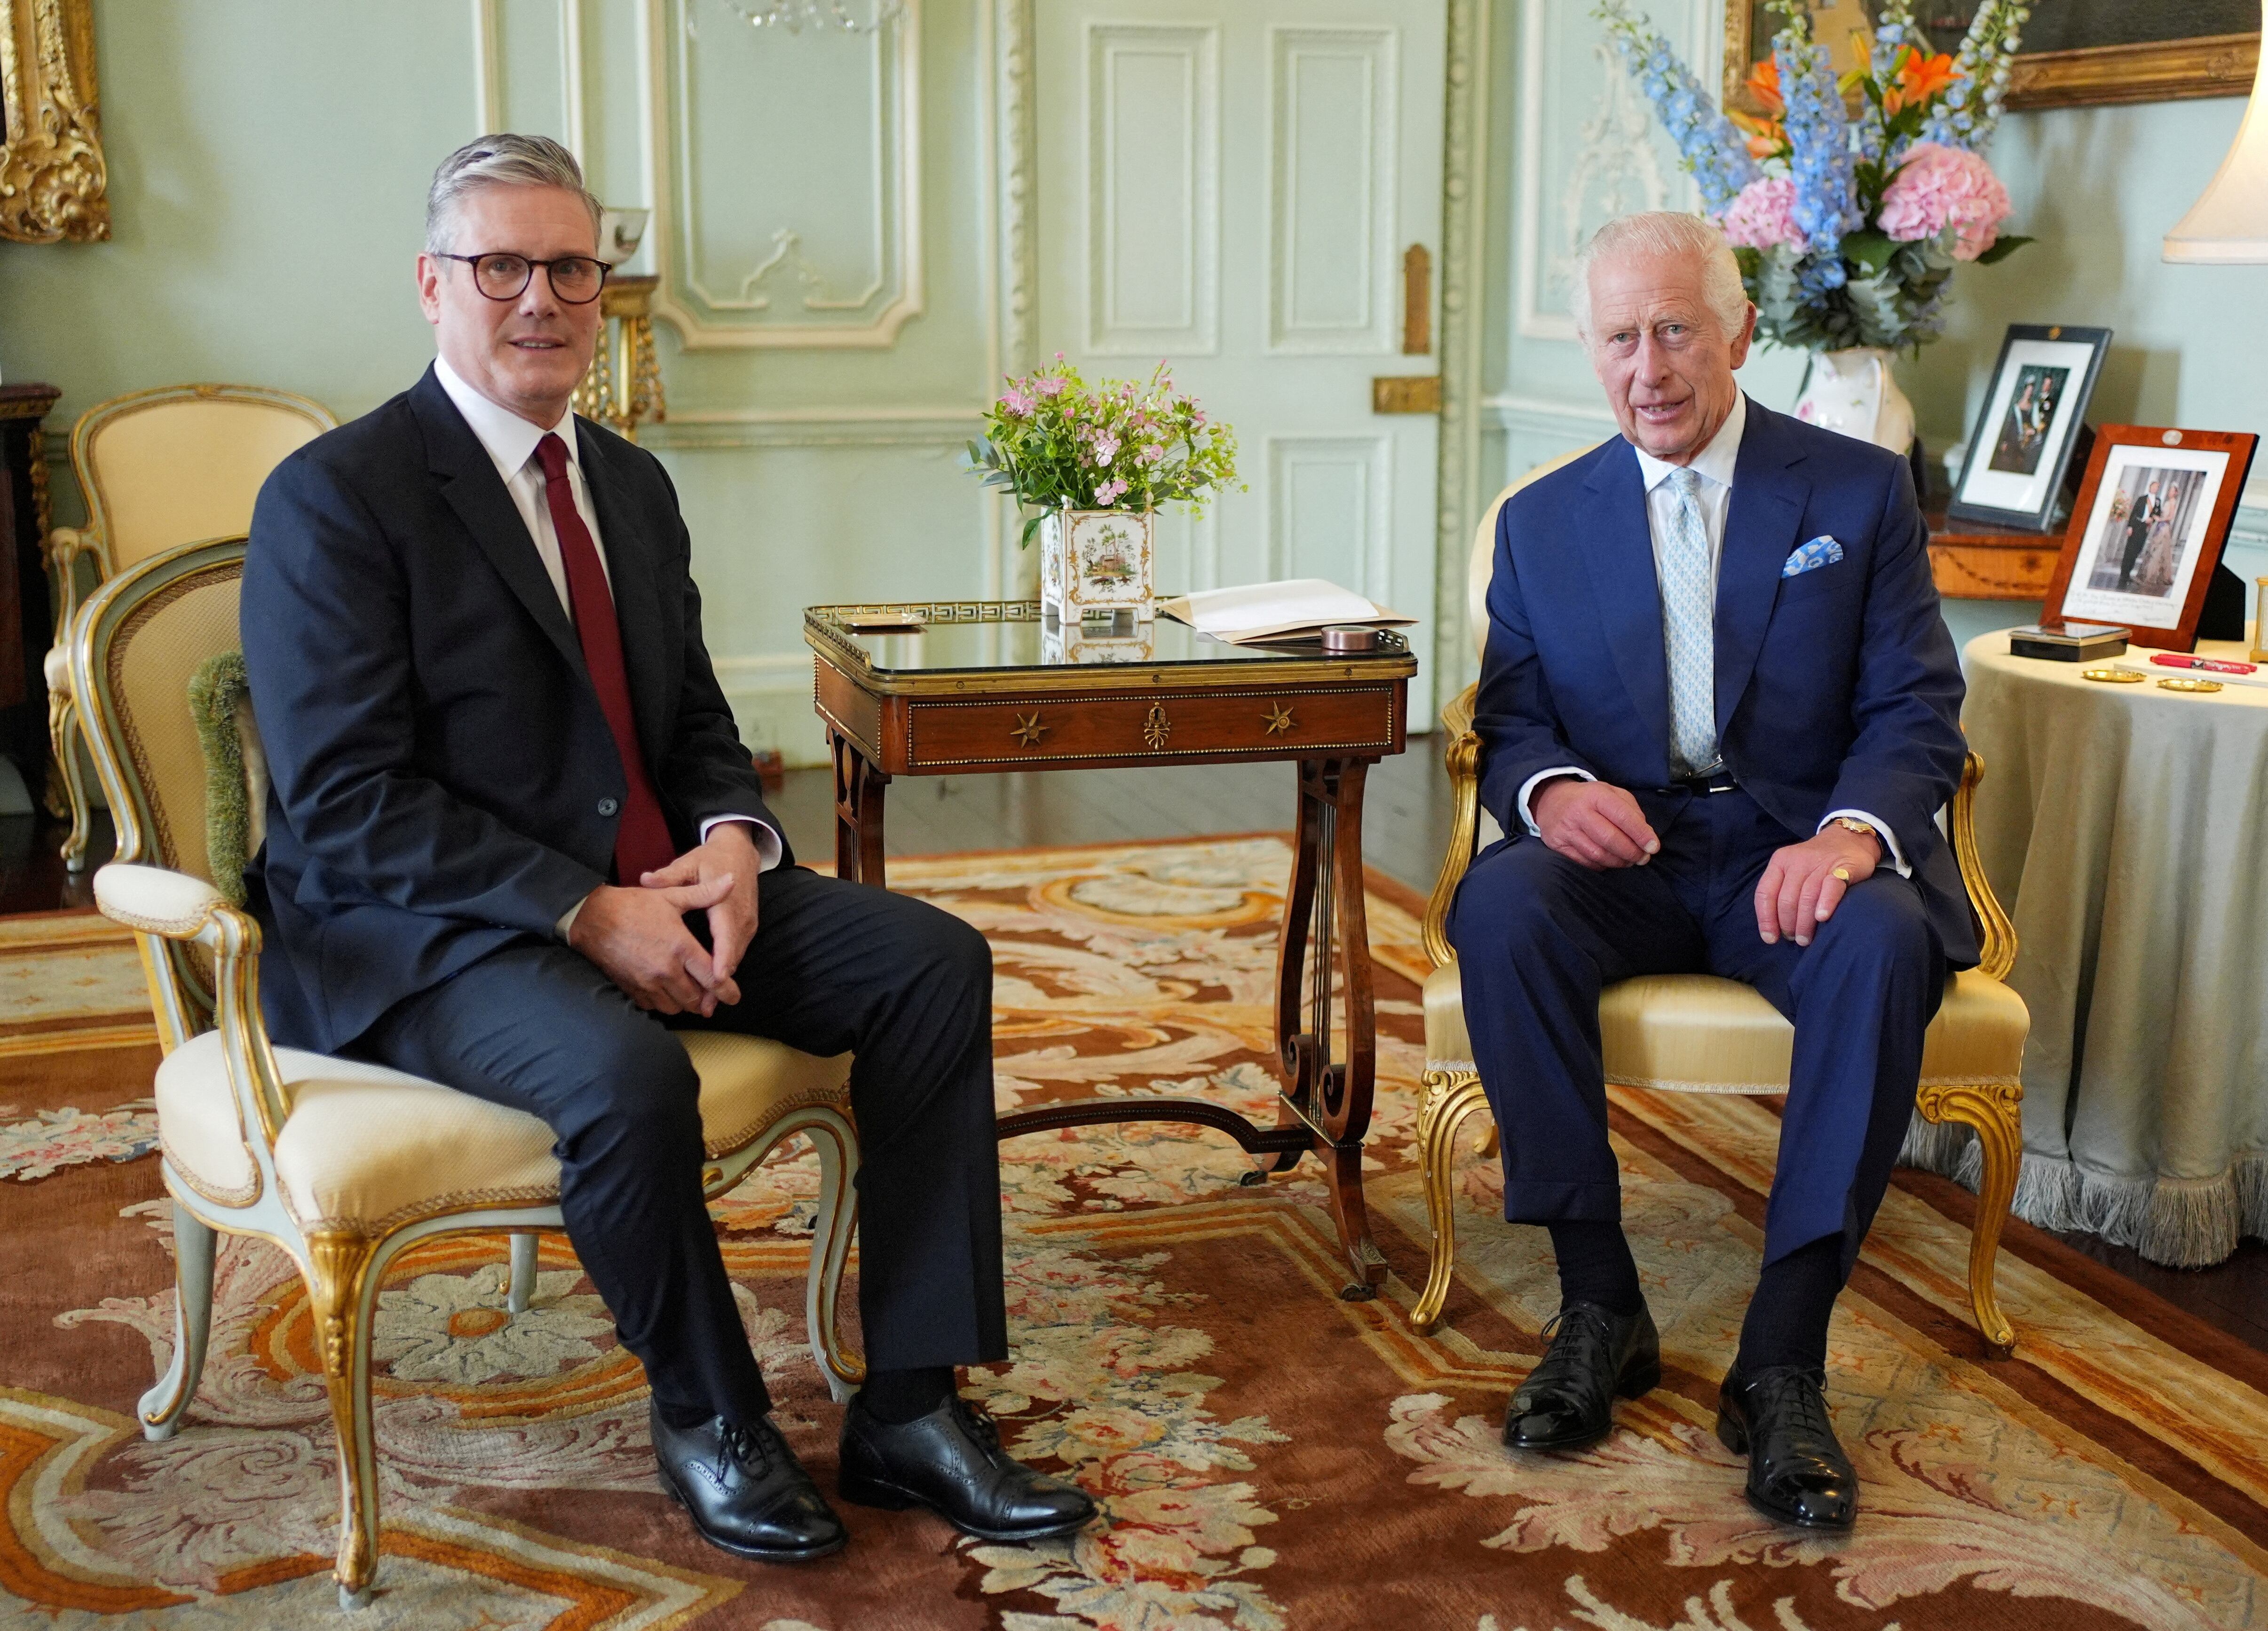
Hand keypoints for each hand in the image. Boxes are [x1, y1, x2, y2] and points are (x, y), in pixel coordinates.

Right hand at [568, 872, 740, 1014]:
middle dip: (708, 1000)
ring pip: (675, 1007)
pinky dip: (664, 1004)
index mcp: (680, 948)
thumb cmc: (633, 905)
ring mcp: (647, 983)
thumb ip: (705, 893)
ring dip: (686, 1004)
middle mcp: (665, 970)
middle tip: (714, 997)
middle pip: (695, 999)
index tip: (734, 997)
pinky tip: (668, 993)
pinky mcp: (632, 989)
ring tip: (692, 994)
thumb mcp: (671, 896)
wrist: (592, 918)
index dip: (727, 990)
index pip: (712, 978)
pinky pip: (654, 1007)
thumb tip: (732, 881)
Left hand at [637, 821, 761, 994]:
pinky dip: (725, 971)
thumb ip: (669, 875)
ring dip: (723, 982)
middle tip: (705, 1007)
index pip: (726, 934)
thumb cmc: (711, 859)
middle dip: (721, 983)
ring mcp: (747, 925)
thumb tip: (647, 879)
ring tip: (707, 1006)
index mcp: (726, 901)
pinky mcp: (747, 930)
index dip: (722, 959)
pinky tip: (712, 989)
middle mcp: (741, 917)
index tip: (714, 979)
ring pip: (736, 958)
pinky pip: (736, 954)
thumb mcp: (689, 863)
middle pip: (733, 955)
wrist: (741, 853)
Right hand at [1532, 778, 1660, 869]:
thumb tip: (1644, 835)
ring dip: (1618, 862)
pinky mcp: (1558, 845)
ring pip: (1597, 854)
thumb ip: (1631, 810)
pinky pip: (1585, 862)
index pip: (1623, 816)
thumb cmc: (1588, 799)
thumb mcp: (1611, 793)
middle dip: (1631, 852)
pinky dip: (1602, 865)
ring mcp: (1566, 830)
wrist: (1550, 800)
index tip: (1654, 847)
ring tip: (1628, 861)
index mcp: (1596, 795)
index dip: (1641, 834)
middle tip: (1643, 858)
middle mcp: (1579, 811)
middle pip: (1610, 839)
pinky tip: (1609, 861)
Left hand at [1754, 825, 1879, 946]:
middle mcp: (1797, 861)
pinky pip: (1831, 887)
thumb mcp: (1792, 870)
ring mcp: (1821, 863)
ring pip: (1806, 896)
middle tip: (1795, 939)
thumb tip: (1774, 930)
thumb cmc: (1815, 862)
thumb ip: (1781, 892)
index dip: (1766, 918)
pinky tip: (1822, 918)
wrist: (1849, 837)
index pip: (1765, 893)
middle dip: (1788, 924)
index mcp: (1780, 862)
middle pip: (1786, 899)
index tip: (1770, 938)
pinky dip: (1825, 903)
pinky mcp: (1843, 867)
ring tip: (1806, 939)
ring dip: (1804, 922)